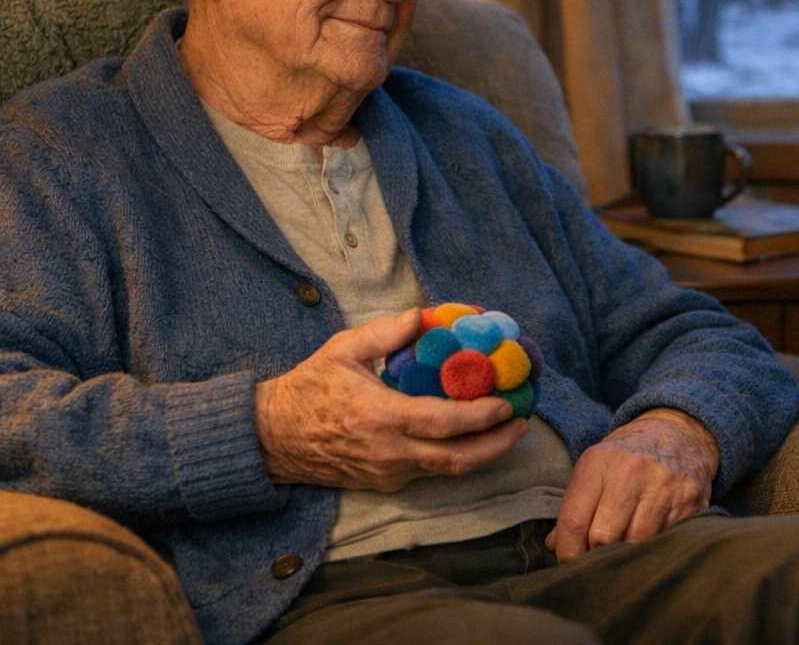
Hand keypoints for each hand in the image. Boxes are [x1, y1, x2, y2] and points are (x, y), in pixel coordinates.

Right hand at [254, 309, 527, 490]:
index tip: (508, 403)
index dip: (481, 417)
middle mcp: (390, 452)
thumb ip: (386, 332)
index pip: (444, 423)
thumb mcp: (343, 349)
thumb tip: (423, 314)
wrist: (273, 437)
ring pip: (449, 470)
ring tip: (509, 431)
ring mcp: (388, 472)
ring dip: (484, 453)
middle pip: (458, 458)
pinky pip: (431, 472)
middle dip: (498, 443)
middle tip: (524, 422)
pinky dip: (458, 457)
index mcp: (380, 417)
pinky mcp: (386, 482)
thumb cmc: (308, 388)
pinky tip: (474, 439)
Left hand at [545, 407, 717, 563]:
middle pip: (603, 537)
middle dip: (595, 554)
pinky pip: (664, 540)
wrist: (677, 432)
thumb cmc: (627, 456)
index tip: (568, 562)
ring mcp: (664, 486)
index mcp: (599, 461)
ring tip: (622, 547)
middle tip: (595, 557)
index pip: (574, 519)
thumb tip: (556, 546)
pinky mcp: (690, 501)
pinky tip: (648, 538)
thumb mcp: (594, 468)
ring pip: (635, 544)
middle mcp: (631, 471)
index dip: (567, 551)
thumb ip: (574, 506)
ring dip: (625, 553)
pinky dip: (652, 546)